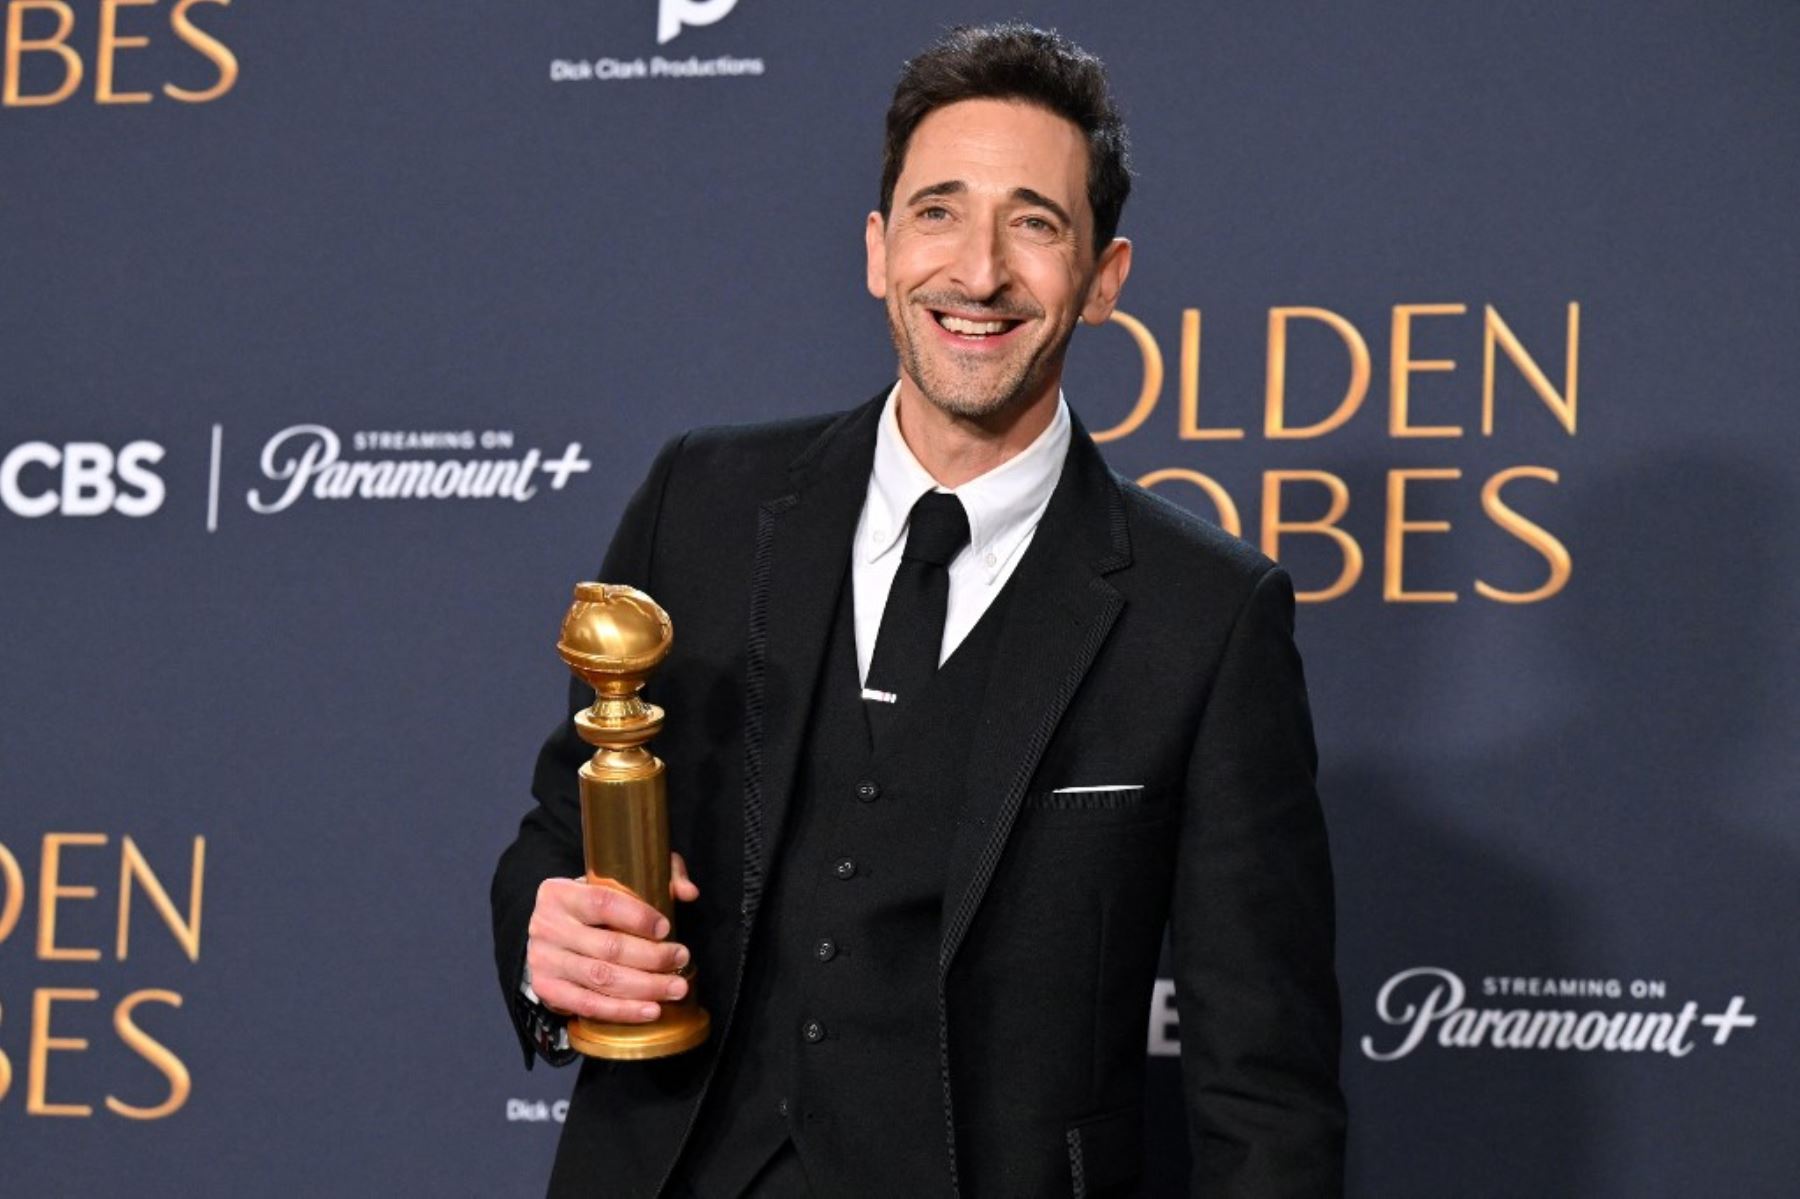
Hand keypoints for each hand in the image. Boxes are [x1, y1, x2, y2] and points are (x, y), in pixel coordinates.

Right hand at [525, 852, 700, 1023]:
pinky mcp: (547, 990)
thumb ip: (660, 875)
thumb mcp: (620, 880)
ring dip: (645, 986)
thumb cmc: (594, 906)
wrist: (553, 936)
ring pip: (602, 978)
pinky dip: (623, 1010)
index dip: (638, 917)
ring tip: (676, 987)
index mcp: (559, 893)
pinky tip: (651, 1010)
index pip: (603, 902)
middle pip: (608, 946)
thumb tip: (689, 892)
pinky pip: (589, 1005)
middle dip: (652, 956)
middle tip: (681, 958)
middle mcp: (546, 926)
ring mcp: (543, 960)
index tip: (667, 927)